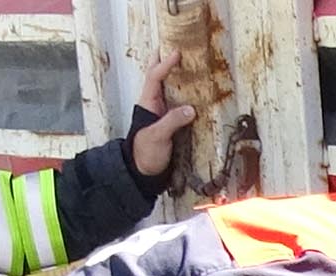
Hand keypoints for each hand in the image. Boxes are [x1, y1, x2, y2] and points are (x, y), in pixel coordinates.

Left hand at [129, 53, 198, 183]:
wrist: (143, 171)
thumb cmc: (145, 153)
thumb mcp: (158, 136)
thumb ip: (172, 122)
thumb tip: (191, 109)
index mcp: (147, 103)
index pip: (155, 77)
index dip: (165, 64)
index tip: (176, 54)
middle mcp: (154, 104)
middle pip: (156, 76)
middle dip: (161, 60)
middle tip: (170, 45)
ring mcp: (161, 112)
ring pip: (166, 87)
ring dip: (173, 73)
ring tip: (182, 61)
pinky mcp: (170, 121)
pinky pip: (177, 101)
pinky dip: (183, 91)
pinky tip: (191, 88)